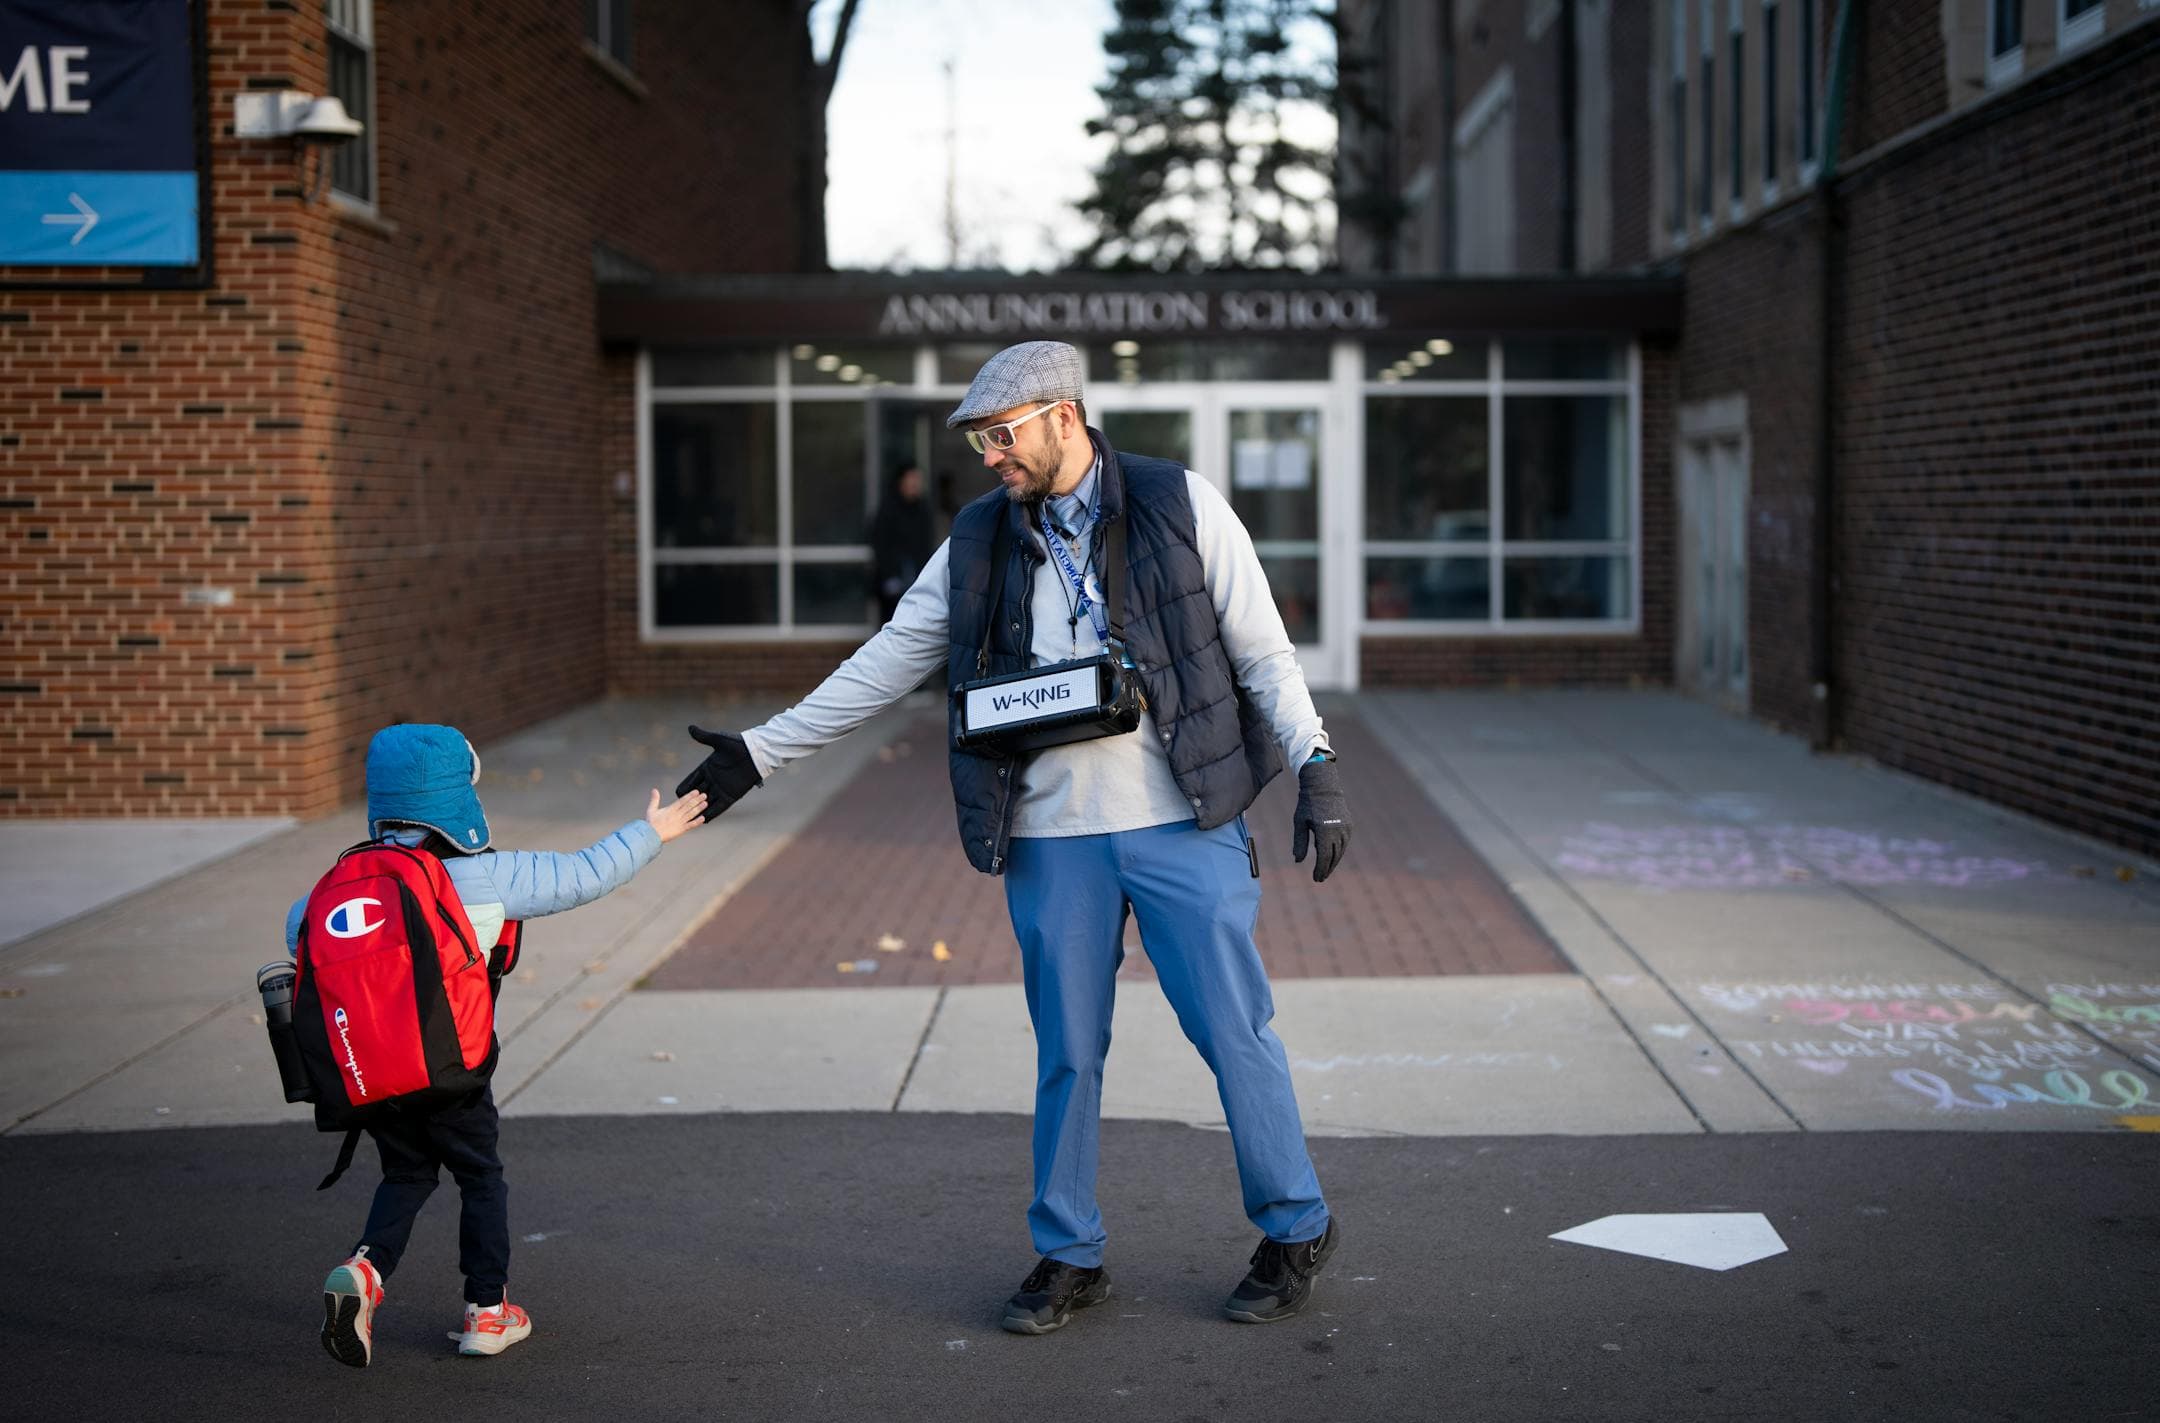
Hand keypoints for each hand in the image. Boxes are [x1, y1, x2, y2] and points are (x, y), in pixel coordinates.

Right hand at [646, 787, 707, 842]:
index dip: (690, 795)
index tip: (696, 792)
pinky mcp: (681, 830)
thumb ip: (655, 799)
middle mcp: (677, 815)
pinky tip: (703, 819)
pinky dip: (697, 822)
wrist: (651, 835)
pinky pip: (691, 825)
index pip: (682, 800)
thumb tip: (654, 790)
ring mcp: (680, 822)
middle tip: (704, 795)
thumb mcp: (651, 809)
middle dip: (697, 800)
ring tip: (705, 803)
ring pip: (691, 814)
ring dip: (699, 808)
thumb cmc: (651, 824)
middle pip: (689, 806)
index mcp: (670, 809)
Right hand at [673, 726, 762, 820]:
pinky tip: (704, 820)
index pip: (692, 779)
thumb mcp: (718, 740)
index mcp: (708, 767)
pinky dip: (712, 813)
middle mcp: (714, 779)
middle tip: (680, 809)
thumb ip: (703, 737)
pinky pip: (720, 806)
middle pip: (698, 792)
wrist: (755, 753)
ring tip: (689, 818)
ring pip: (707, 801)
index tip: (678, 793)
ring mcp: (722, 788)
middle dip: (690, 800)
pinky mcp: (732, 795)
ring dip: (699, 808)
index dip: (686, 786)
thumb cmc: (738, 744)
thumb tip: (690, 728)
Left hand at [1291, 756, 1350, 883]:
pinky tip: (1330, 856)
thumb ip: (1299, 842)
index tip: (1316, 878)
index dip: (1320, 869)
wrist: (1323, 785)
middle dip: (1327, 869)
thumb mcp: (1299, 822)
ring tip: (1325, 870)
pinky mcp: (1349, 825)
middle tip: (1320, 878)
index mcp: (1324, 831)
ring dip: (1333, 862)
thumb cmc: (1307, 804)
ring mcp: (1346, 828)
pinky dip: (1338, 851)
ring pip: (1341, 851)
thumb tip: (1298, 861)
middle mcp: (1338, 831)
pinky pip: (1344, 843)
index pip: (1324, 857)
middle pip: (1334, 857)